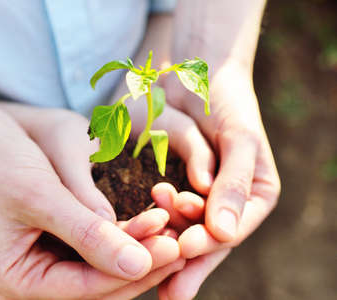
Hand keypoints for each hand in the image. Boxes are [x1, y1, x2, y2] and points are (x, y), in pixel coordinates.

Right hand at [0, 103, 183, 298]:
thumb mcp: (41, 196)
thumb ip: (88, 233)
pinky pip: (100, 248)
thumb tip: (138, 266)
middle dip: (142, 263)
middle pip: (101, 285)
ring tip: (173, 226)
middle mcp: (33, 281)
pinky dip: (126, 236)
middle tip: (183, 240)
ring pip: (105, 268)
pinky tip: (153, 219)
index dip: (132, 270)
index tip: (173, 247)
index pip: (86, 288)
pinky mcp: (61, 243)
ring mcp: (48, 262)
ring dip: (139, 249)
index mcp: (17, 280)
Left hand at [151, 61, 280, 298]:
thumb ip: (235, 183)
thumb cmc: (224, 99)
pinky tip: (135, 221)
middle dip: (182, 250)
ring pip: (175, 227)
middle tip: (163, 256)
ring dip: (163, 229)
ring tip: (154, 214)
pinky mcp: (161, 182)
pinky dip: (145, 214)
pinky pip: (153, 209)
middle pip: (201, 240)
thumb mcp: (240, 137)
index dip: (209, 245)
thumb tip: (225, 233)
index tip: (187, 248)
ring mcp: (190, 195)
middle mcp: (220, 203)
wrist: (191, 68)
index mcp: (250, 197)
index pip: (230, 232)